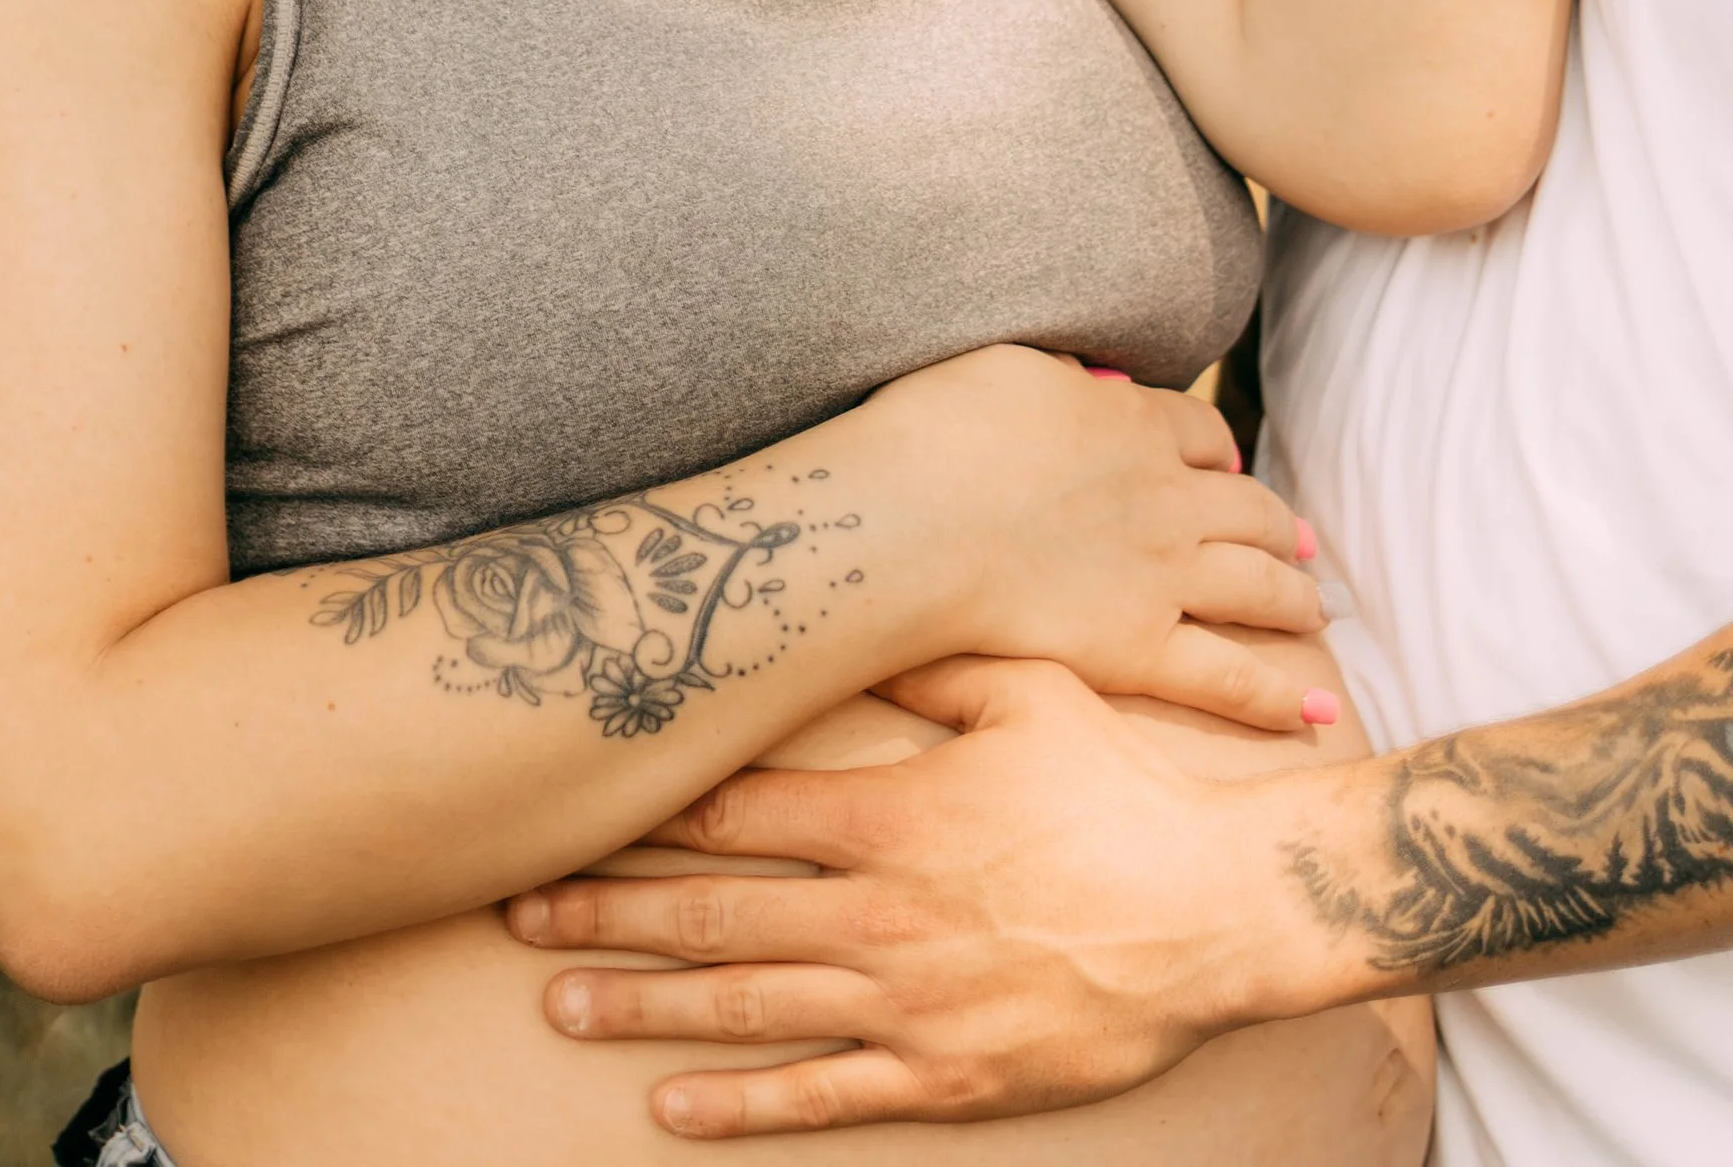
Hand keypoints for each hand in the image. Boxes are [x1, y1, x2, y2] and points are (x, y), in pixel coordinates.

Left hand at [507, 658, 1343, 1133]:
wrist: (1214, 906)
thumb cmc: (1122, 790)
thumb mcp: (1030, 692)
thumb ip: (934, 666)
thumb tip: (861, 625)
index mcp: (892, 813)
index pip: (739, 814)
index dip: (648, 814)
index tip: (573, 810)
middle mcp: (880, 912)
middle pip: (715, 912)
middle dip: (608, 910)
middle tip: (518, 912)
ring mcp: (905, 1002)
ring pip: (746, 1006)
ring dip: (645, 1005)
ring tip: (560, 1002)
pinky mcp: (942, 1075)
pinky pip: (821, 1097)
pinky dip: (740, 1105)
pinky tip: (671, 1107)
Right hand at [861, 347, 1322, 729]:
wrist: (914, 522)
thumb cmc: (939, 434)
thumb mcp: (1007, 369)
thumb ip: (1059, 378)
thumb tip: (1086, 380)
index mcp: (1133, 424)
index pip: (1200, 434)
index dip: (1220, 453)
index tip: (1229, 468)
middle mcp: (1166, 499)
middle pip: (1248, 511)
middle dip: (1278, 527)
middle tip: (1302, 543)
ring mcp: (1161, 576)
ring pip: (1256, 586)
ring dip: (1295, 599)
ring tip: (1318, 612)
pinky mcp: (1140, 650)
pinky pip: (1227, 677)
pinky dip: (1276, 696)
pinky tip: (1314, 713)